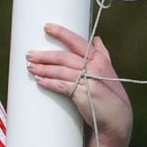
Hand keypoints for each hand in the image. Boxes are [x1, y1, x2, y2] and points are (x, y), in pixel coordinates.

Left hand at [27, 23, 130, 143]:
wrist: (117, 120)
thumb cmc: (110, 95)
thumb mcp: (108, 71)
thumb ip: (102, 54)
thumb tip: (96, 38)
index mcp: (99, 58)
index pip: (77, 41)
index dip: (61, 33)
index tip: (46, 27)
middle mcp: (95, 66)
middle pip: (64, 56)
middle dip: (45, 55)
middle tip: (29, 54)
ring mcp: (89, 80)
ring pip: (60, 70)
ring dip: (43, 68)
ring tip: (30, 67)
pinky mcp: (83, 94)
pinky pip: (61, 85)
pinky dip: (49, 82)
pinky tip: (39, 81)